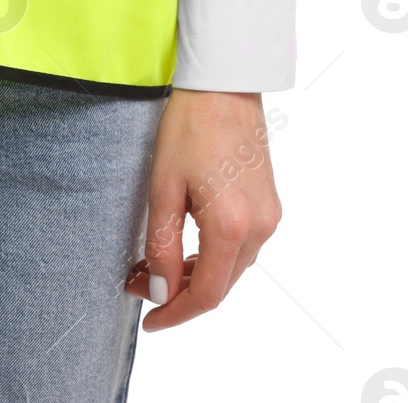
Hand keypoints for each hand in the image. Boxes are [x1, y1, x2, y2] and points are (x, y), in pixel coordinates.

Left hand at [124, 89, 280, 330]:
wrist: (224, 86)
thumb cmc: (189, 128)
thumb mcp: (163, 187)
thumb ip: (162, 244)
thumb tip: (161, 290)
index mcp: (232, 226)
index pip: (207, 294)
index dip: (176, 314)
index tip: (148, 321)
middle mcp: (260, 227)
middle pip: (221, 285)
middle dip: (179, 292)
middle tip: (138, 282)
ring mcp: (269, 216)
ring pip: (232, 267)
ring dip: (195, 274)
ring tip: (153, 264)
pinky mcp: (269, 204)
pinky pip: (241, 246)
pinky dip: (212, 256)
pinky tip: (183, 246)